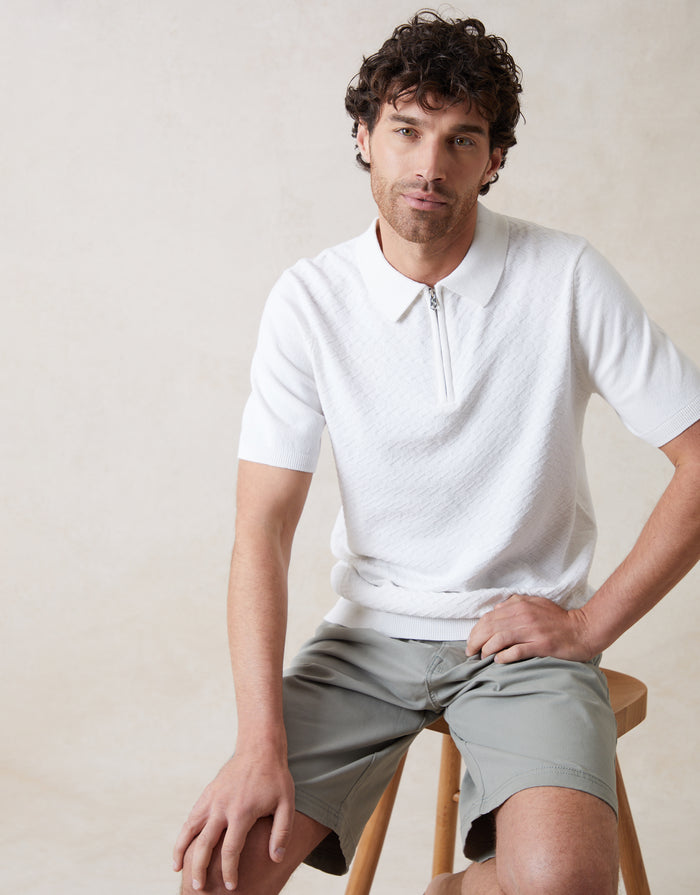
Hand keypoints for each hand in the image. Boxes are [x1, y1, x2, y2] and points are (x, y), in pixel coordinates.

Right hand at [172, 748, 294, 890]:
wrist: (260, 748)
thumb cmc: (275, 778)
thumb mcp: (286, 804)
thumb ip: (282, 832)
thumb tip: (276, 858)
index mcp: (242, 812)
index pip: (230, 850)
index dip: (229, 871)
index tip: (231, 887)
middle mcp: (222, 806)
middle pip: (205, 844)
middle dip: (200, 869)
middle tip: (199, 889)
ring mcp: (212, 799)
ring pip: (190, 829)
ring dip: (182, 852)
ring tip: (179, 870)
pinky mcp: (207, 793)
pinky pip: (191, 817)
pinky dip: (183, 834)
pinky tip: (181, 848)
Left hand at [466, 595, 594, 663]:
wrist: (583, 629)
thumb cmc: (559, 619)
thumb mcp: (536, 603)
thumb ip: (515, 603)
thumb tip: (496, 610)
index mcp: (520, 605)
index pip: (489, 617)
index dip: (476, 630)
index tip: (471, 641)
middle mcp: (524, 616)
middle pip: (490, 627)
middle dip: (476, 641)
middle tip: (470, 652)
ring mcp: (532, 630)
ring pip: (499, 639)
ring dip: (487, 650)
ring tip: (482, 657)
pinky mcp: (541, 645)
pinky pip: (516, 651)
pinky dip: (503, 657)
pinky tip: (498, 661)